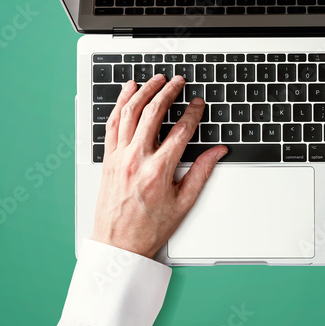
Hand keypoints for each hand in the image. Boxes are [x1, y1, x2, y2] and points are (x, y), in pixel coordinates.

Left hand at [91, 75, 226, 257]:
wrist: (118, 246)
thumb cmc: (148, 229)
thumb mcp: (183, 203)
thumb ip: (201, 173)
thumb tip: (217, 152)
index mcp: (159, 171)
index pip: (180, 131)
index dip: (193, 113)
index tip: (199, 104)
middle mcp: (136, 159)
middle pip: (153, 113)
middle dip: (168, 92)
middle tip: (178, 81)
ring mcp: (119, 157)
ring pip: (130, 112)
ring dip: (144, 91)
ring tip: (156, 80)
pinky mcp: (108, 159)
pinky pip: (112, 124)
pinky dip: (120, 104)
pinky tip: (128, 91)